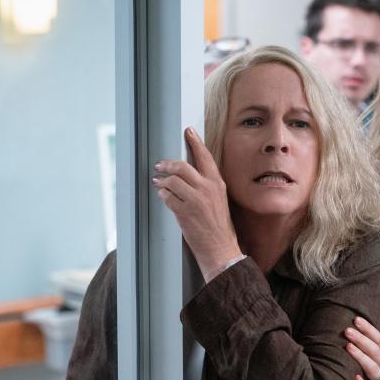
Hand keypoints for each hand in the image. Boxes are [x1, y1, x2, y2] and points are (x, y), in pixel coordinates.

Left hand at [154, 127, 242, 280]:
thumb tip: (190, 174)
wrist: (220, 248)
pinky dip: (162, 196)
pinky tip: (163, 197)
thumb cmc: (219, 226)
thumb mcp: (219, 200)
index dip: (195, 142)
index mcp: (217, 184)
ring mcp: (195, 200)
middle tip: (160, 165)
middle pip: (182, 166)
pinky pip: (167, 197)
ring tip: (158, 183)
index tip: (188, 131)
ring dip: (162, 181)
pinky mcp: (184, 212)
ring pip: (172, 181)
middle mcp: (207, 189)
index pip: (205, 157)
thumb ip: (207, 186)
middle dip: (167, 164)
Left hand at [345, 316, 379, 379]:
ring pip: (374, 369)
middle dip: (362, 340)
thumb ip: (379, 352)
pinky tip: (355, 379)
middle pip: (376, 352)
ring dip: (361, 357)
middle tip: (347, 330)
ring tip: (348, 347)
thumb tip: (362, 334)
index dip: (368, 329)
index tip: (356, 319)